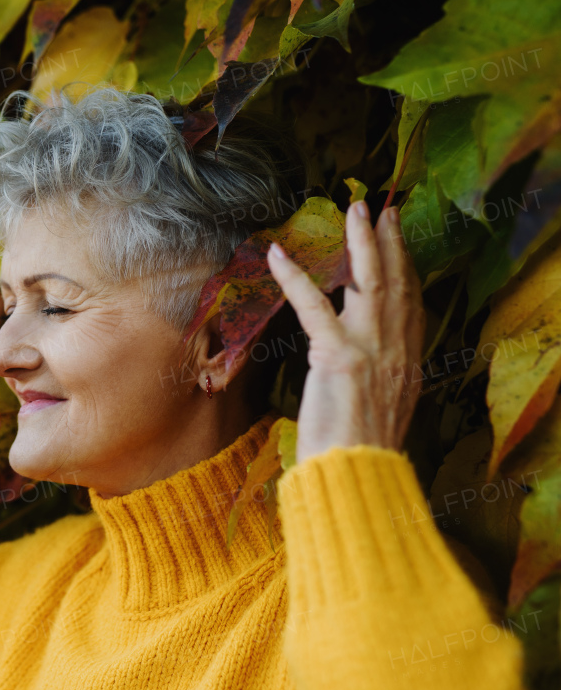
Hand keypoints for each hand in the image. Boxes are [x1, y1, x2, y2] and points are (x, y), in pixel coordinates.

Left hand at [267, 201, 425, 462]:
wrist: (355, 480)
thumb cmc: (356, 457)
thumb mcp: (377, 414)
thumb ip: (375, 385)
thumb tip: (361, 375)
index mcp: (407, 366)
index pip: (411, 306)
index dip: (406, 270)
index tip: (399, 243)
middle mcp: (397, 352)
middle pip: (398, 284)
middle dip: (390, 243)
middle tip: (381, 210)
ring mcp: (371, 352)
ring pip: (370, 282)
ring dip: (360, 242)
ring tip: (353, 210)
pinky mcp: (339, 357)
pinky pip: (315, 306)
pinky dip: (295, 277)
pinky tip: (278, 255)